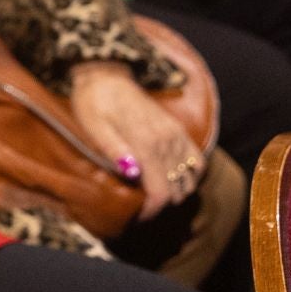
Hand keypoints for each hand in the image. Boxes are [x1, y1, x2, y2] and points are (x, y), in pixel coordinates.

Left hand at [68, 63, 204, 220]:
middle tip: (139, 208)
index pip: (161, 192)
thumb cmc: (94, 102)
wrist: (106, 74)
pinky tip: (172, 178)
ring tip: (153, 194)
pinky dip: (190, 175)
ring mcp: (176, 135)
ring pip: (190, 178)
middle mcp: (168, 140)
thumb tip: (133, 174)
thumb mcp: (93, 125)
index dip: (151, 210)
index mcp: (147, 143)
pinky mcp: (178, 130)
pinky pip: (197, 160)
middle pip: (177, 189)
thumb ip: (114, 149)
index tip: (136, 216)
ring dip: (175, 191)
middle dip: (161, 204)